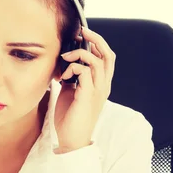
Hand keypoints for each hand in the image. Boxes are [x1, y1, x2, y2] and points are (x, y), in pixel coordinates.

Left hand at [53, 25, 115, 151]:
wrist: (71, 140)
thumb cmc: (69, 118)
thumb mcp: (70, 92)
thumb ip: (72, 78)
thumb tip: (66, 65)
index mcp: (101, 85)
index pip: (107, 58)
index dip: (97, 43)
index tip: (82, 35)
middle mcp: (103, 86)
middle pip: (108, 55)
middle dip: (96, 39)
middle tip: (81, 32)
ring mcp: (98, 91)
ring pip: (98, 61)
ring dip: (80, 54)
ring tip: (66, 58)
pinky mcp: (88, 96)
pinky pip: (85, 73)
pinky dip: (74, 68)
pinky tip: (64, 76)